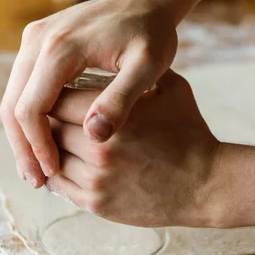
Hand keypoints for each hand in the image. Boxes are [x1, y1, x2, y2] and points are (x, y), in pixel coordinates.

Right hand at [0, 0, 177, 187]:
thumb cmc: (152, 32)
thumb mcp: (148, 65)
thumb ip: (121, 99)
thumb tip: (94, 136)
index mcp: (59, 48)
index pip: (30, 109)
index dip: (38, 147)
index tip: (52, 173)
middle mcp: (37, 40)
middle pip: (12, 105)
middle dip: (23, 147)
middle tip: (37, 180)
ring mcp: (35, 39)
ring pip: (13, 96)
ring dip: (22, 134)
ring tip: (38, 168)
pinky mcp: (40, 42)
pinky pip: (24, 85)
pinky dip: (29, 116)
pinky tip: (44, 139)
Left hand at [47, 70, 220, 226]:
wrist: (206, 184)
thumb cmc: (190, 132)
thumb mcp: (171, 88)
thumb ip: (139, 70)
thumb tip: (116, 52)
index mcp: (114, 115)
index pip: (58, 99)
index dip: (53, 92)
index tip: (57, 89)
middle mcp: (99, 148)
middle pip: (49, 128)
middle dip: (48, 119)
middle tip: (52, 112)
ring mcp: (95, 179)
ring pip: (51, 158)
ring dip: (50, 147)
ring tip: (55, 135)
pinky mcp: (97, 203)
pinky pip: (59, 186)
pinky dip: (56, 172)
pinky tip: (62, 161)